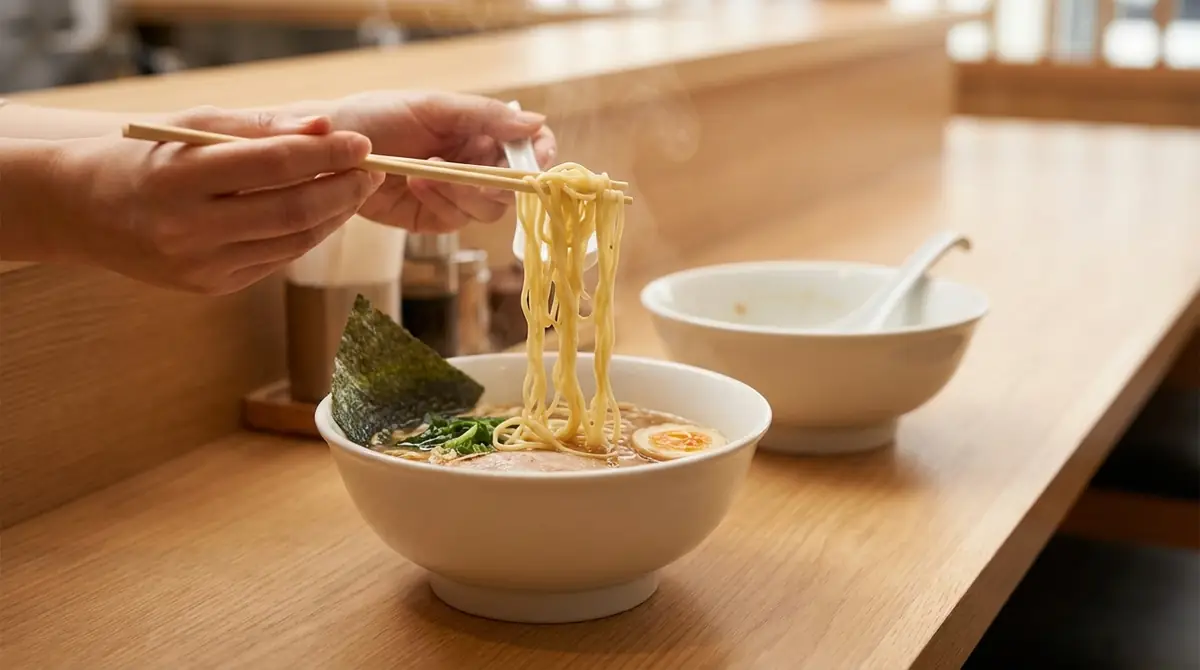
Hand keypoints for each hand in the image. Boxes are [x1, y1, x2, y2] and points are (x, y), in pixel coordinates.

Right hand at [52, 106, 383, 293]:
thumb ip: (259, 126)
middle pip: (293, 211)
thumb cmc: (142, 156)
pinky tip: (321, 214)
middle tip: (371, 171)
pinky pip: (275, 260)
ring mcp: (200, 265)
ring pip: (293, 242)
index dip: (326, 154)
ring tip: (353, 190)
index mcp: (180, 178)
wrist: (80, 210)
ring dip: (334, 216)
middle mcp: (189, 228)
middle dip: (343, 190)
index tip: (361, 145)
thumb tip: (325, 127)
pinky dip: (307, 236)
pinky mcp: (211, 287)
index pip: (274, 165)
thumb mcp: (190, 126)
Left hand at [296, 91, 556, 232]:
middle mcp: (475, 164)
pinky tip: (412, 184)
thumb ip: (484, 115)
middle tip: (461, 173)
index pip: (530, 148)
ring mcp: (456, 195)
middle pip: (512, 187)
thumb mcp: (432, 106)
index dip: (539, 158)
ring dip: (460, 193)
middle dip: (491, 184)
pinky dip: (438, 203)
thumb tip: (536, 122)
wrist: (329, 150)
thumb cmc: (376, 116)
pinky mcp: (434, 218)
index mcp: (481, 132)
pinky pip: (455, 222)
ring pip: (487, 211)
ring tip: (423, 173)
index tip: (534, 164)